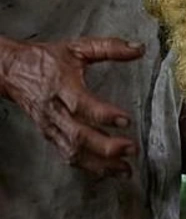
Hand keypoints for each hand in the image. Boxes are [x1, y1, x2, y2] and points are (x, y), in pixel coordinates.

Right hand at [0, 37, 144, 176]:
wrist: (11, 71)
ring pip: (73, 151)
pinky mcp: (50, 136)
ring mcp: (50, 126)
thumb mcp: (77, 48)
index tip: (126, 120)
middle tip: (131, 149)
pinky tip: (109, 171)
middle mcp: (55, 110)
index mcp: (62, 86)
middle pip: (78, 135)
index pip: (81, 105)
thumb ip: (109, 47)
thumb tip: (139, 48)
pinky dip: (89, 167)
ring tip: (126, 169)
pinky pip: (68, 156)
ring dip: (100, 164)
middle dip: (106, 146)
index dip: (103, 115)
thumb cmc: (45, 60)